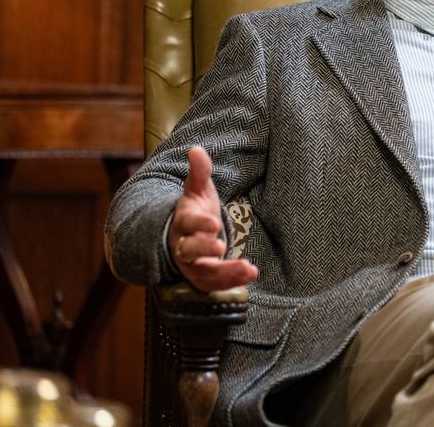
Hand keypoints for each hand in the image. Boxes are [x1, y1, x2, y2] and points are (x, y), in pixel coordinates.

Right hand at [167, 146, 257, 291]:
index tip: (213, 223)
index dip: (198, 224)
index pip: (186, 223)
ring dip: (224, 272)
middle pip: (188, 250)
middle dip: (203, 249)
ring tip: (247, 268)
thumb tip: (196, 150)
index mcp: (182, 221)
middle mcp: (183, 245)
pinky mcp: (203, 277)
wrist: (186, 235)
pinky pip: (215, 283)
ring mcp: (192, 264)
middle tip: (220, 246)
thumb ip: (199, 172)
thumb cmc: (195, 209)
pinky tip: (251, 274)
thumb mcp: (198, 190)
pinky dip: (232, 281)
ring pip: (203, 272)